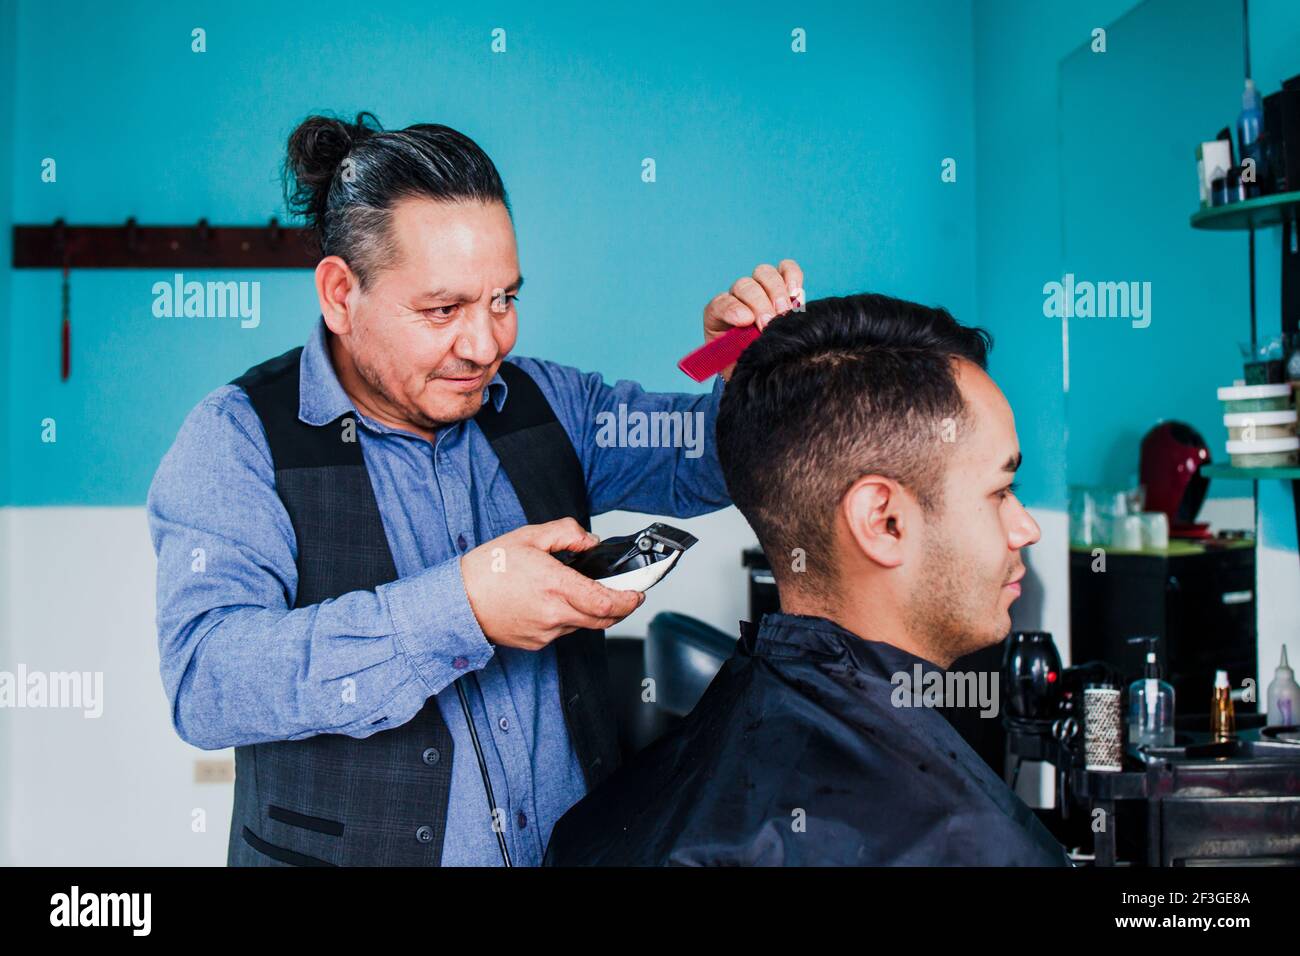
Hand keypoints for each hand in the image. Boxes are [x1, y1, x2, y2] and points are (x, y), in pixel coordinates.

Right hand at [460, 518, 644, 649]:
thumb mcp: (529, 537)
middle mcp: (555, 613)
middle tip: (624, 595)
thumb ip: (566, 533)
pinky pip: (562, 630)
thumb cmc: (488, 569)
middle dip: (619, 607)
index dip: (630, 600)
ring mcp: (546, 632)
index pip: (608, 602)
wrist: (458, 601)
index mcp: (556, 585)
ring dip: (589, 610)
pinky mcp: (536, 643)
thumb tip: (590, 540)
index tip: (638, 593)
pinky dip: (566, 617)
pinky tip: (550, 602)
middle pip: (603, 619)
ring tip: (574, 590)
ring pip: (582, 624)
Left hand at [703, 259, 803, 380]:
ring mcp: (759, 288)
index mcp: (718, 316)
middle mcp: (737, 297)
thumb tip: (756, 351)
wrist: (761, 367)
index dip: (733, 309)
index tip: (746, 321)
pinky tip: (796, 294)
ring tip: (787, 312)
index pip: (721, 303)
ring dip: (776, 291)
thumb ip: (741, 357)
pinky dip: (792, 276)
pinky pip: (786, 269)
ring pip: (764, 273)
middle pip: (745, 285)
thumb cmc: (746, 367)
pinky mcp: (781, 286)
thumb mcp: (737, 367)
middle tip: (770, 323)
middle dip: (759, 303)